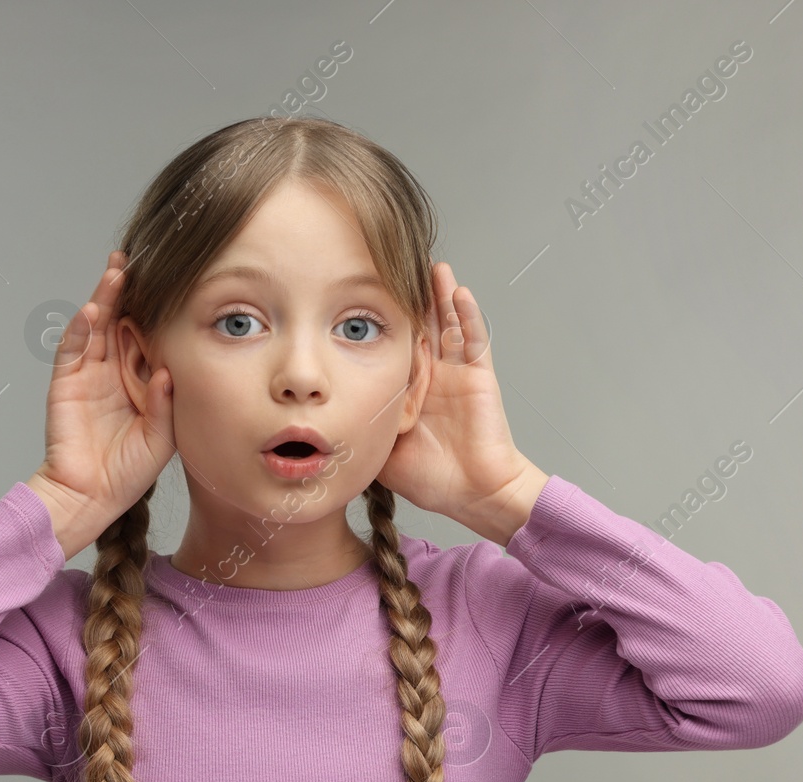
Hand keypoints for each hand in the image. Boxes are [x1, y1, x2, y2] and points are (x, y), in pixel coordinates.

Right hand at [31, 250, 175, 539]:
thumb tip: (167, 371)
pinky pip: (72, 351)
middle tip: (139, 259)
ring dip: (105, 299)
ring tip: (117, 272)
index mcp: (139, 382)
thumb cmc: (127, 474)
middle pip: (120, 322)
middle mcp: (114, 372)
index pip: (147, 337)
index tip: (172, 283)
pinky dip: (80, 330)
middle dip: (129, 292)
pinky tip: (92, 310)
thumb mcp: (161, 439)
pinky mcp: (66, 384)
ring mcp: (88, 375)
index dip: (155, 312)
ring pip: (96, 328)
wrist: (90, 498)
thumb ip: (165, 405)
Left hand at [375, 262, 542, 532]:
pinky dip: (467, 315)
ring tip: (430, 265)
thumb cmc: (432, 479)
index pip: (393, 346)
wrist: (472, 494)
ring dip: (439, 295)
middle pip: (420, 326)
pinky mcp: (479, 377)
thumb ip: (360, 429)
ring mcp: (457, 373)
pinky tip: (457, 291)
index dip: (380, 322)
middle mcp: (433, 375)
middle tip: (394, 265)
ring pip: (447, 324)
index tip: (360, 296)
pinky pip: (474, 340)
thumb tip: (323, 420)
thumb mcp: (381, 451)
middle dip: (409, 298)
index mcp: (409, 390)